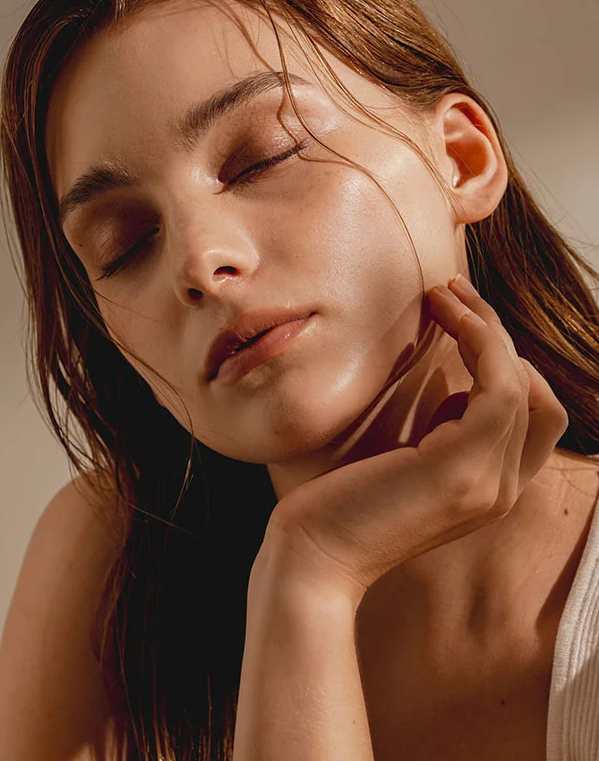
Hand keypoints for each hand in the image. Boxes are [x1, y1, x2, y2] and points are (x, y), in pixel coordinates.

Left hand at [262, 275, 568, 605]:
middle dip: (499, 333)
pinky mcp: (461, 470)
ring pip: (521, 383)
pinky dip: (481, 342)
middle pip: (536, 394)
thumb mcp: (403, 458)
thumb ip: (439, 428)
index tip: (459, 322)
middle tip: (453, 291)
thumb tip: (451, 382)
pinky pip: (499, 389)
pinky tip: (447, 317)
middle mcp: (503, 490)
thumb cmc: (340, 502)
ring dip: (488, 326)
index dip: (507, 363)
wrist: (311, 557)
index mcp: (490, 487)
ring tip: (444, 294)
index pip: (535, 415)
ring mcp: (488, 484)